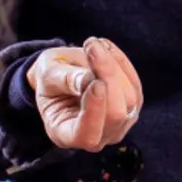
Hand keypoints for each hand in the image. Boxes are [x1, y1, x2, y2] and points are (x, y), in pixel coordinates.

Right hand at [27, 38, 141, 151]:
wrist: (60, 74)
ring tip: (93, 44)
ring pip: (130, 97)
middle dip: (108, 76)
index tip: (96, 82)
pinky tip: (105, 48)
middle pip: (116, 113)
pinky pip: (134, 83)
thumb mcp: (47, 75)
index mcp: (66, 135)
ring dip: (113, 65)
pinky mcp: (132, 106)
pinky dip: (121, 62)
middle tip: (91, 45)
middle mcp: (97, 137)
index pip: (87, 135)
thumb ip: (66, 79)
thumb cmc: (49, 78)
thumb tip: (89, 79)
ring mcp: (118, 124)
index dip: (95, 111)